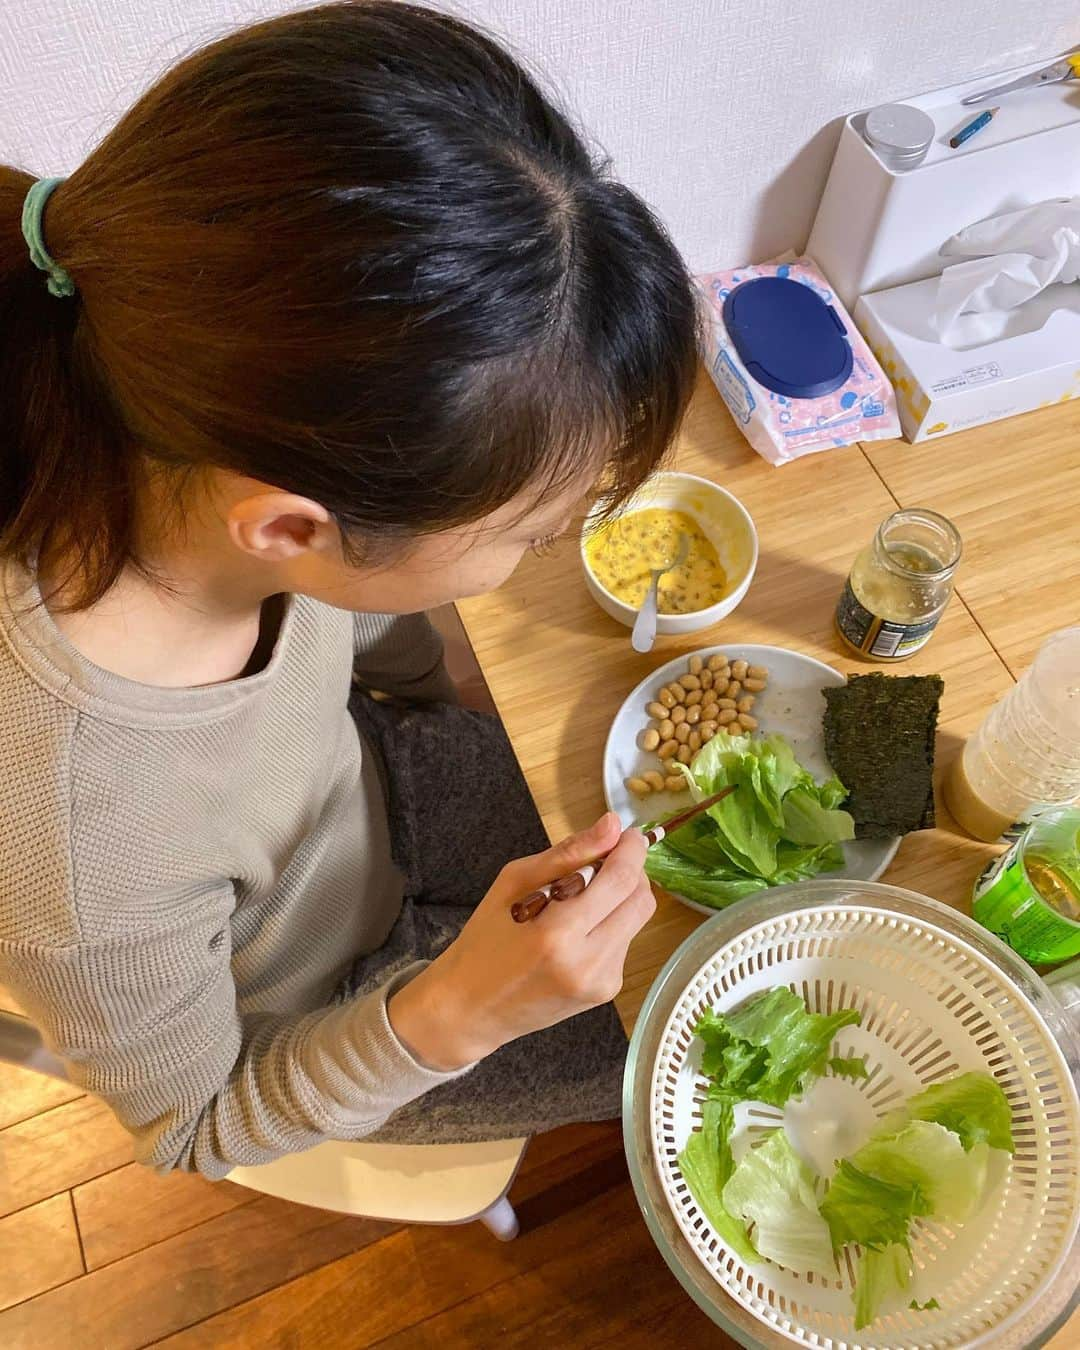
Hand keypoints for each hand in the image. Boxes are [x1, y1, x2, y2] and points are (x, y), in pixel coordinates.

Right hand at [387, 813, 654, 1070]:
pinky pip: (625, 942)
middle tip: (605, 860)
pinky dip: (610, 924)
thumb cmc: (484, 942)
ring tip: (582, 898)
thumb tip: (611, 825)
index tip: (626, 834)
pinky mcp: (605, 991)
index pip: (620, 880)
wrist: (472, 1009)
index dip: (631, 850)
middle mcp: (587, 962)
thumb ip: (567, 853)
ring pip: (637, 920)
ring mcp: (601, 982)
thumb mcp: (512, 884)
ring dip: (620, 898)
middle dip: (631, 871)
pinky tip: (579, 928)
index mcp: (558, 933)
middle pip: (641, 900)